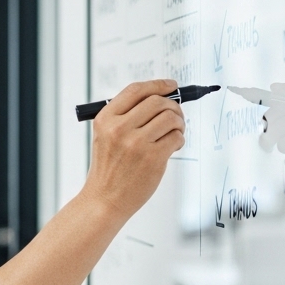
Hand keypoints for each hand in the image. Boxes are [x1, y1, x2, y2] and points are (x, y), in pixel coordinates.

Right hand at [84, 79, 185, 219]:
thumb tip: (161, 98)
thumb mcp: (106, 136)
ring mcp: (136, 144)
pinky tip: (172, 147)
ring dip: (179, 123)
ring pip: (170, 118)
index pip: (136, 90)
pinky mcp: (152, 158)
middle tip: (176, 116)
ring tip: (175, 132)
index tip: (171, 86)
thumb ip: (127, 116)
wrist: (105, 199)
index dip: (157, 84)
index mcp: (106, 119)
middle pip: (157, 101)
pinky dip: (179, 139)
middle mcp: (119, 128)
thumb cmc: (109, 168)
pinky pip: (176, 137)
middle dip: (173, 106)